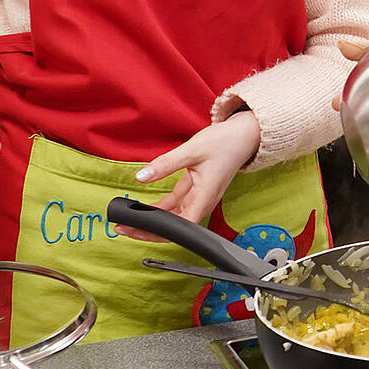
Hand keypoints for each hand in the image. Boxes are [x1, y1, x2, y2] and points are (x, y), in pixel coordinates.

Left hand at [121, 113, 261, 241]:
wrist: (245, 135)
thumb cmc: (226, 142)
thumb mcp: (192, 150)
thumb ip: (165, 164)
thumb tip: (141, 176)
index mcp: (205, 196)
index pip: (180, 226)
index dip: (158, 233)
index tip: (137, 230)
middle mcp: (203, 202)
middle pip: (174, 226)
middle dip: (149, 229)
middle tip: (123, 227)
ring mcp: (200, 197)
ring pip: (174, 216)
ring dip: (153, 219)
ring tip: (129, 218)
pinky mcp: (197, 191)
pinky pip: (176, 204)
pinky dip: (160, 207)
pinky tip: (145, 206)